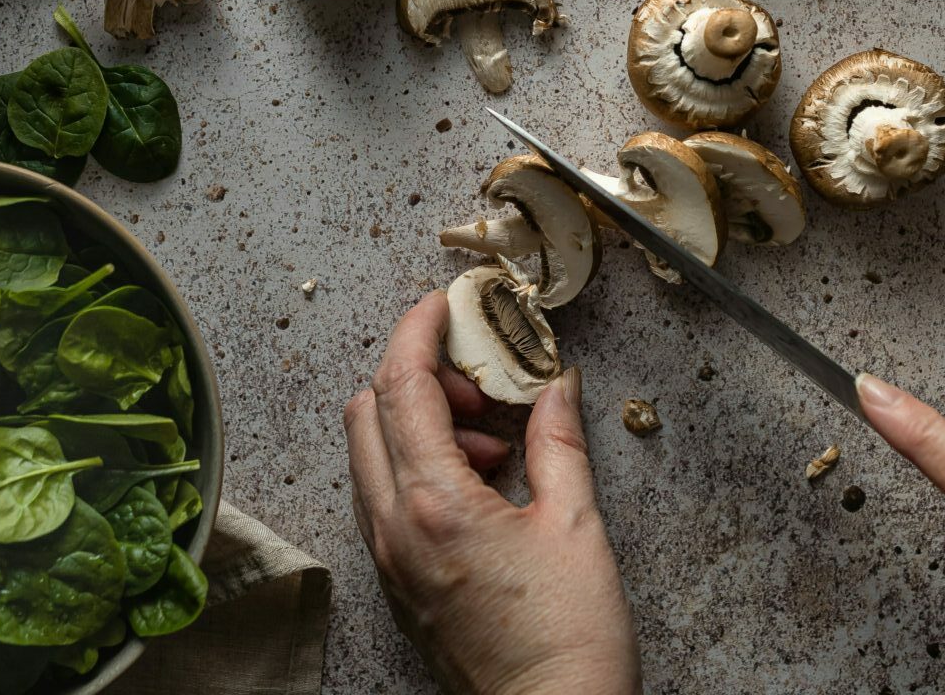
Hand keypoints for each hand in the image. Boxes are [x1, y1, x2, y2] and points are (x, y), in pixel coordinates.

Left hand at [344, 293, 641, 694]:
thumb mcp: (576, 526)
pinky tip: (480, 483)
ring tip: (494, 444)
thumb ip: (558, 442)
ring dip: (418, 423)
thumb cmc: (568, 640)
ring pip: (370, 455)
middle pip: (367, 411)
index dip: (419, 330)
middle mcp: (393, 528)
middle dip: (416, 375)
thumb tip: (556, 386)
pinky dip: (418, 467)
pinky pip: (384, 498)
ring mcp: (388, 559)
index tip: (443, 304)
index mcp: (434, 504)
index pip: (401, 385)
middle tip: (480, 382)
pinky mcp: (396, 584)